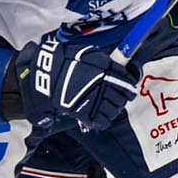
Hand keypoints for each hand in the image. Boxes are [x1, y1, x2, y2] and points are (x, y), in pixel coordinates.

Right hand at [11, 33, 138, 133]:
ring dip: (112, 110)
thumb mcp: (93, 55)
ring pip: (114, 112)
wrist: (49, 71)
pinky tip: (99, 116)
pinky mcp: (85, 113)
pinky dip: (103, 120)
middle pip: (122, 100)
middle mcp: (105, 88)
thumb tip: (123, 69)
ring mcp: (95, 101)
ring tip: (105, 108)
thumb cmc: (69, 60)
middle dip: (120, 100)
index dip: (128, 90)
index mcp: (109, 73)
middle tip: (114, 99)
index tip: (126, 91)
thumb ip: (109, 64)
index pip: (128, 86)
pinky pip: (102, 121)